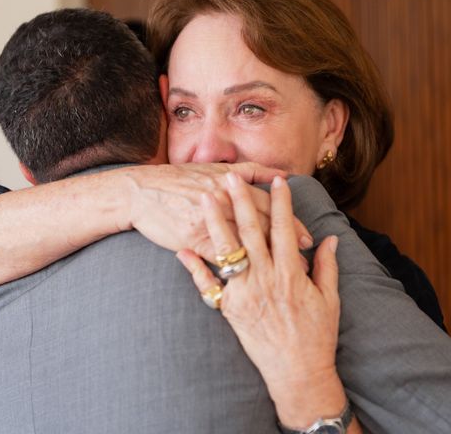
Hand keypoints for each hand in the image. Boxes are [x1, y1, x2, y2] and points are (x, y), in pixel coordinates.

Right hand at [124, 163, 312, 260]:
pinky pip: (218, 258)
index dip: (291, 223)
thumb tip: (281, 174)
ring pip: (245, 244)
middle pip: (263, 225)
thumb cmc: (179, 179)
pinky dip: (237, 269)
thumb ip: (250, 171)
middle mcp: (223, 202)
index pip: (269, 206)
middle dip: (287, 243)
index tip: (308, 238)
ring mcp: (208, 222)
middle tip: (307, 258)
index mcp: (230, 184)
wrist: (141, 191)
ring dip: (268, 260)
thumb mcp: (214, 168)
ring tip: (287, 275)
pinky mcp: (193, 239)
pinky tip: (252, 282)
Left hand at [176, 173, 345, 427]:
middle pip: (250, 232)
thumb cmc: (316, 336)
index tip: (278, 181)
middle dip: (241, 201)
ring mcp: (244, 294)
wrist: (297, 373)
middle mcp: (265, 279)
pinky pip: (208, 287)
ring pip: (227, 251)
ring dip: (216, 223)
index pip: (284, 228)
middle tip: (230, 177)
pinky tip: (182, 252)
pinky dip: (194, 269)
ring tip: (206, 198)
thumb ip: (327, 266)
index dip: (281, 203)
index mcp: (291, 274)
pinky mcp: (229, 309)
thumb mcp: (329, 300)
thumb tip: (330, 238)